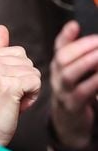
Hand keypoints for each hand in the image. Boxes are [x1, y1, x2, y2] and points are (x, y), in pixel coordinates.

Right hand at [0, 25, 40, 144]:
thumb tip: (2, 28)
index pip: (16, 52)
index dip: (15, 71)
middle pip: (26, 61)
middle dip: (23, 80)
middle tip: (6, 96)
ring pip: (32, 72)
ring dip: (28, 89)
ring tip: (10, 100)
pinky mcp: (8, 84)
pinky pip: (35, 82)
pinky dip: (31, 97)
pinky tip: (16, 105)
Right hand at [50, 20, 97, 149]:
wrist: (69, 124)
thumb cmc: (75, 91)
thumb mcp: (72, 71)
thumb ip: (74, 50)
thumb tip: (75, 26)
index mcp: (57, 67)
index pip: (59, 48)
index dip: (68, 37)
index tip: (78, 27)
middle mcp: (56, 78)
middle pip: (62, 59)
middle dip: (81, 48)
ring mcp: (62, 92)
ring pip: (69, 75)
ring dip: (87, 62)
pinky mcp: (73, 106)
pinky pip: (83, 92)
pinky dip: (94, 82)